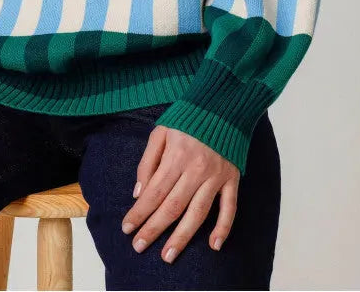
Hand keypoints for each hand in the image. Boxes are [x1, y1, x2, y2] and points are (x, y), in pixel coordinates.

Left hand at [120, 125, 239, 264]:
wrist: (223, 104)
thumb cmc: (187, 118)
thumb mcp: (160, 131)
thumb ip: (147, 162)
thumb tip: (138, 194)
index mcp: (176, 156)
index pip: (154, 192)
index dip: (139, 212)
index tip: (127, 228)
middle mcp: (196, 169)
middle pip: (172, 206)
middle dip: (154, 229)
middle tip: (139, 246)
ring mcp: (216, 176)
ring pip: (197, 213)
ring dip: (182, 237)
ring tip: (167, 255)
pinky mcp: (232, 179)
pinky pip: (229, 208)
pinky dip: (223, 228)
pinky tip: (213, 246)